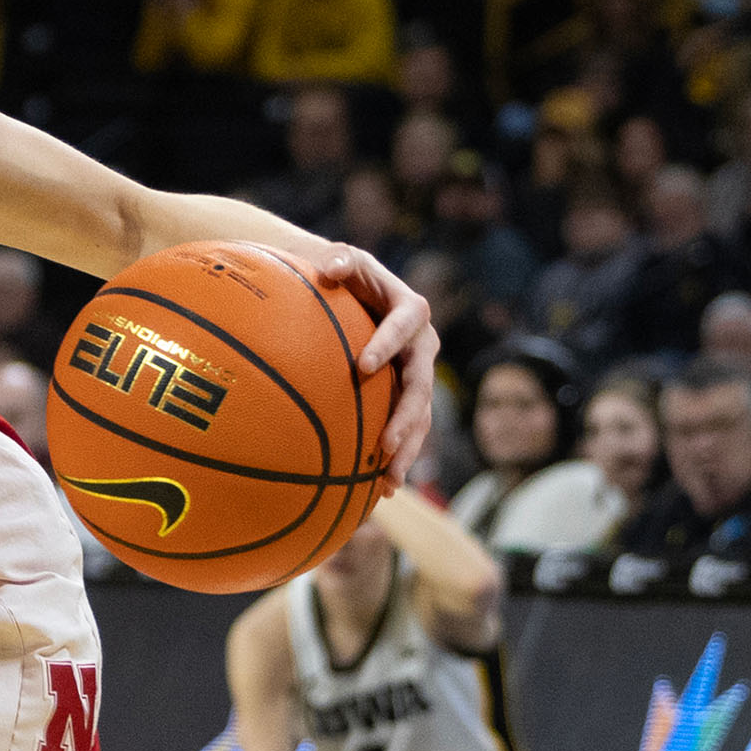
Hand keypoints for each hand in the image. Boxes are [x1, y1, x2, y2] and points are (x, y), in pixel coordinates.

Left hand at [296, 239, 438, 483]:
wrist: (352, 292)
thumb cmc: (342, 274)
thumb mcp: (343, 259)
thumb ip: (340, 260)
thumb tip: (329, 268)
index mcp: (410, 310)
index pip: (405, 325)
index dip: (388, 343)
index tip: (364, 365)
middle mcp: (422, 346)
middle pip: (420, 384)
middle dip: (405, 416)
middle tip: (385, 444)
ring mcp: (418, 375)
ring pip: (419, 416)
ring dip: (407, 449)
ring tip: (390, 481)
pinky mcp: (406, 397)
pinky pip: (407, 430)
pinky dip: (396, 458)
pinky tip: (380, 490)